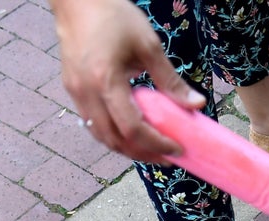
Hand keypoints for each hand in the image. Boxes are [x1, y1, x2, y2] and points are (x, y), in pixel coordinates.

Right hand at [50, 0, 205, 161]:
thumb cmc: (113, 15)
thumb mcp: (148, 45)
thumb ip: (170, 80)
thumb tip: (196, 105)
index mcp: (105, 81)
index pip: (132, 128)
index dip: (156, 144)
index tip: (177, 149)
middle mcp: (85, 92)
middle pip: (114, 140)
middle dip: (143, 154)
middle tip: (167, 157)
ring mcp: (74, 91)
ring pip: (101, 135)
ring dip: (127, 148)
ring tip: (152, 149)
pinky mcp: (72, 88)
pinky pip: (93, 123)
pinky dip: (113, 134)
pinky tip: (132, 132)